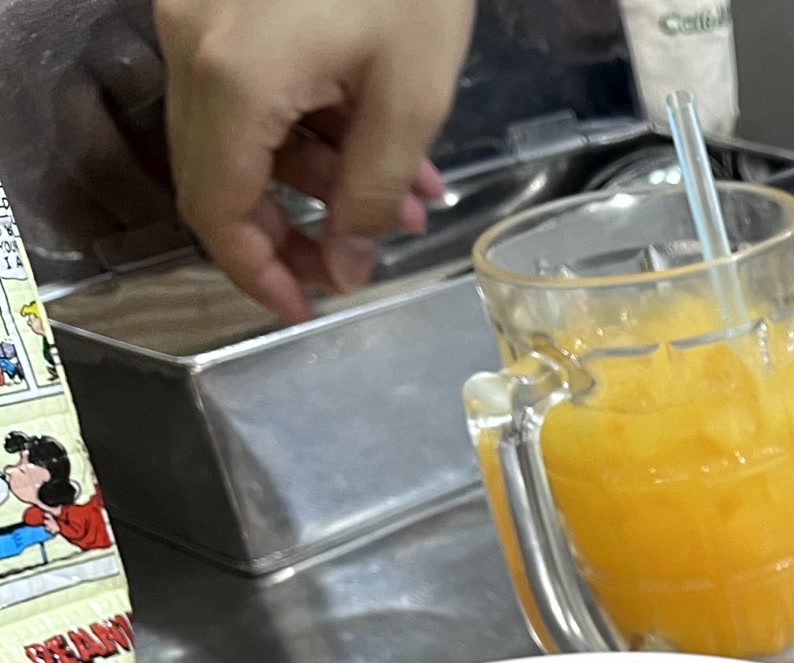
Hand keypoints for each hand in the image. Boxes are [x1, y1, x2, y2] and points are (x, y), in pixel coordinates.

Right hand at [156, 0, 475, 323]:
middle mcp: (191, 47)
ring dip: (316, 178)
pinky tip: (377, 147)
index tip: (302, 309)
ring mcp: (195, 17)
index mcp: (232, 77)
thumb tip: (345, 267)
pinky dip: (306, 127)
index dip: (256, 271)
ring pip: (239, 134)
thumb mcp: (410, 96)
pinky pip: (247, 88)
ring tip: (406, 202)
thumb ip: (371, 193)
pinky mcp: (217, 2)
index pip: (217, 208)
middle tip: (355, 262)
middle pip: (217, 177)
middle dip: (291, 230)